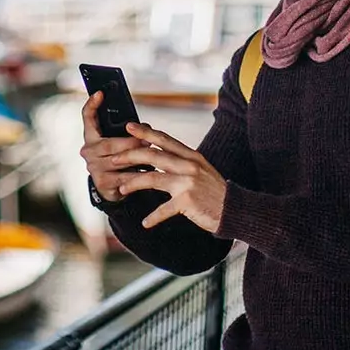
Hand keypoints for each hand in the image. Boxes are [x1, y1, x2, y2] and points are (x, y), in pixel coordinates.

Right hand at [79, 92, 153, 203]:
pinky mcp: (103, 183)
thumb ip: (125, 134)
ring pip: (118, 160)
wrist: (113, 190)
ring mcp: (94, 168)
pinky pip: (124, 177)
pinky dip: (138, 174)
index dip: (92, 104)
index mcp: (91, 138)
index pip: (87, 117)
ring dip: (137, 157)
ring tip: (152, 154)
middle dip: (131, 141)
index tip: (100, 93)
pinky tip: (150, 172)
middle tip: (148, 139)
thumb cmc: (119, 160)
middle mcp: (88, 152)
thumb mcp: (118, 144)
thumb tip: (144, 128)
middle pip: (109, 143)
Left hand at [108, 121, 226, 233]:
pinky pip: (163, 209)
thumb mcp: (201, 169)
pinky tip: (145, 223)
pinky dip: (153, 217)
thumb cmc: (214, 191)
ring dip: (133, 183)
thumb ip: (182, 160)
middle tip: (114, 159)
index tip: (128, 126)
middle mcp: (189, 165)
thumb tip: (158, 152)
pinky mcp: (188, 201)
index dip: (145, 132)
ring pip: (152, 178)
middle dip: (130, 156)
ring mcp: (188, 182)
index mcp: (191, 156)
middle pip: (153, 155)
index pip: (164, 139)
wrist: (235, 210)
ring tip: (121, 189)